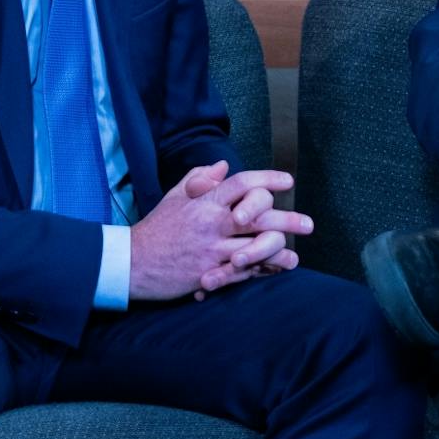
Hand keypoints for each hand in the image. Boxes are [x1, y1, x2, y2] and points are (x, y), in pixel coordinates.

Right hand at [129, 161, 311, 301]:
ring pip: (256, 246)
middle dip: (287, 219)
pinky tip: (276, 271)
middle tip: (308, 224)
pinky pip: (243, 271)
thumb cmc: (156, 228)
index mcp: (204, 200)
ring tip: (295, 254)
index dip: (268, 179)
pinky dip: (261, 271)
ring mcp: (211, 249)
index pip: (242, 183)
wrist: (130, 263)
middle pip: (258, 216)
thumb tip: (223, 165)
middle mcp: (211, 222)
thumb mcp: (174, 197)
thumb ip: (199, 178)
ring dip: (280, 249)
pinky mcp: (209, 273)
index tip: (287, 181)